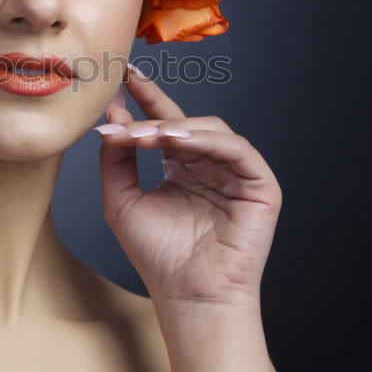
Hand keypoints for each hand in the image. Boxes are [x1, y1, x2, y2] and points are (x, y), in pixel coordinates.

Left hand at [92, 65, 281, 309]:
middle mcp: (210, 166)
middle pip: (185, 122)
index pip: (165, 123)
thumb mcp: (121, 200)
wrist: (188, 296)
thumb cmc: (157, 256)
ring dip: (175, 128)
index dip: (147, 97)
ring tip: (144, 136)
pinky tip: (178, 142)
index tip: (123, 75)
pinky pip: (237, 149)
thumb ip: (115, 157)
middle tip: (120, 119)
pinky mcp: (260, 185)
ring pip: (211, 130)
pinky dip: (207, 140)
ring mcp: (236, 174)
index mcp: (182, 168)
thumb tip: (111, 113)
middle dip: (151, 116)